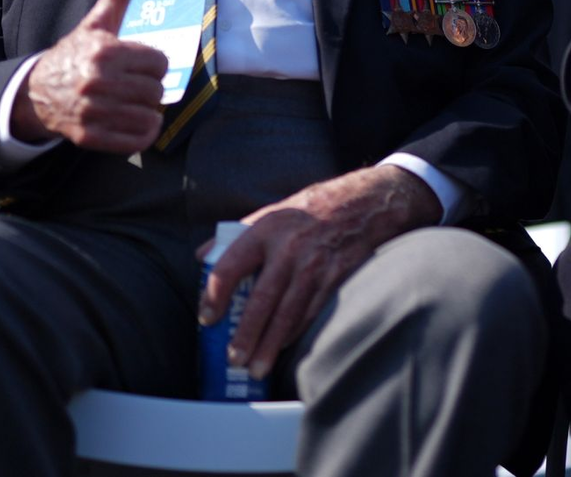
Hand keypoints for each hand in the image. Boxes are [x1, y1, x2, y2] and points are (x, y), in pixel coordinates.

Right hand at [11, 0, 167, 151]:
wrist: (36, 92)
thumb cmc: (76, 53)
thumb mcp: (97, 22)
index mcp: (105, 52)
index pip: (159, 62)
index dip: (154, 63)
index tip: (140, 64)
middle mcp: (98, 82)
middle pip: (156, 90)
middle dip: (151, 87)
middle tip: (135, 85)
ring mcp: (93, 112)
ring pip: (151, 116)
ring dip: (148, 111)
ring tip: (133, 103)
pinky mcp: (89, 137)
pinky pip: (138, 140)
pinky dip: (142, 133)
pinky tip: (132, 121)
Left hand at [197, 165, 441, 379]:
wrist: (366, 202)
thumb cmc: (316, 207)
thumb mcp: (276, 210)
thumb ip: (241, 233)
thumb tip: (203, 255)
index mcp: (269, 228)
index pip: (231, 265)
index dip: (214, 295)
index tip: (207, 318)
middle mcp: (290, 248)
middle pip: (261, 300)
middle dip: (245, 335)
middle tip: (234, 359)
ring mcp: (315, 265)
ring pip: (287, 314)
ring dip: (270, 345)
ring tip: (255, 367)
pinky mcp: (336, 278)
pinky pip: (311, 314)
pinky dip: (296, 334)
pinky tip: (284, 347)